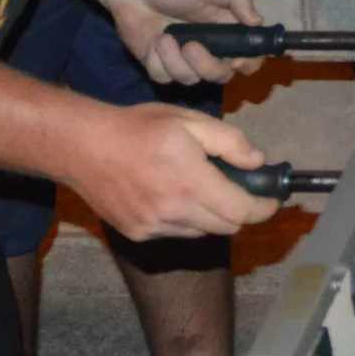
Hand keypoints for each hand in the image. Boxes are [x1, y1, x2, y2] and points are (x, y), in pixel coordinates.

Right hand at [61, 105, 279, 242]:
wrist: (82, 147)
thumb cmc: (138, 128)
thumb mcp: (190, 121)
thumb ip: (229, 142)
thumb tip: (257, 161)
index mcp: (192, 184)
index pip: (242, 212)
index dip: (264, 208)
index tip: (272, 200)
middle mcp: (175, 212)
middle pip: (226, 227)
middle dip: (240, 211)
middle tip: (238, 189)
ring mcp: (154, 227)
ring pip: (201, 232)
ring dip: (211, 216)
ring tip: (199, 188)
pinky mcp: (137, 234)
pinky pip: (175, 233)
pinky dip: (184, 220)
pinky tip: (171, 196)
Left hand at [106, 0, 264, 83]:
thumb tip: (258, 22)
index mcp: (228, 31)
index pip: (250, 57)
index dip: (249, 64)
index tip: (236, 60)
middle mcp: (210, 50)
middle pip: (221, 75)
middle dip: (207, 66)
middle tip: (190, 46)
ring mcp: (183, 60)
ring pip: (190, 79)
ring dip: (175, 61)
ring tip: (163, 37)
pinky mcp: (159, 65)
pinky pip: (164, 77)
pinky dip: (157, 62)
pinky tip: (153, 42)